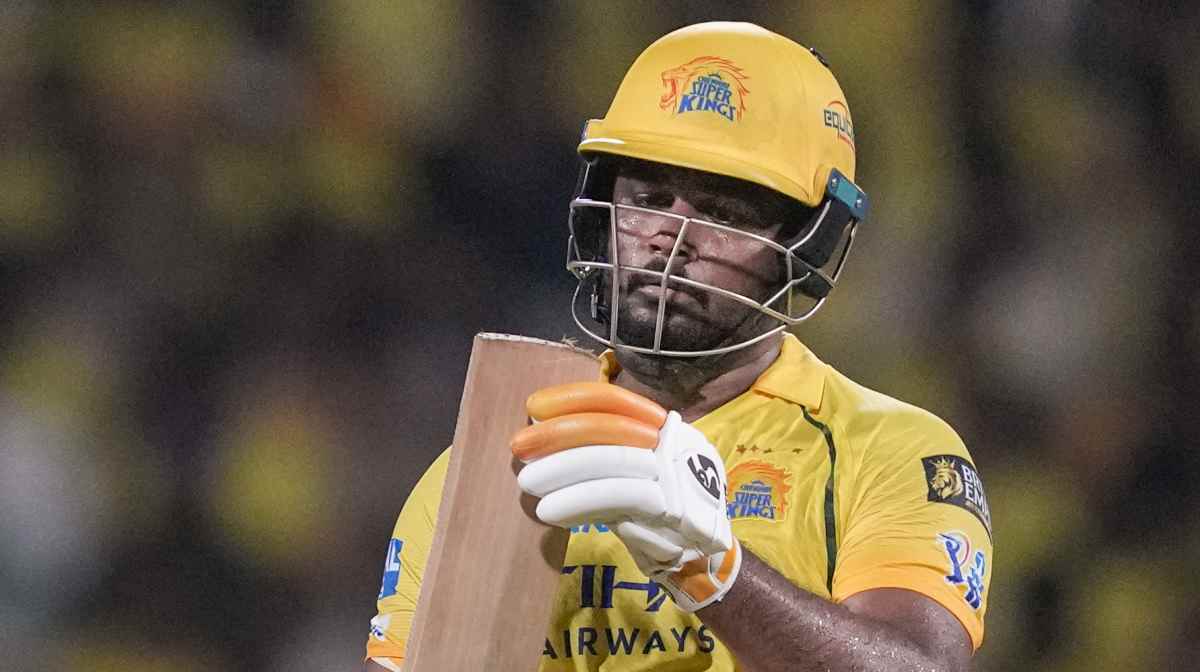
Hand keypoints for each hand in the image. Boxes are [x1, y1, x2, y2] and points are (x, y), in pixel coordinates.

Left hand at [510, 382, 740, 610]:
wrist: (702, 558)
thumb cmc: (656, 513)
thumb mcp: (635, 473)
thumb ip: (602, 454)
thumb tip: (543, 436)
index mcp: (665, 426)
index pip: (614, 400)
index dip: (571, 399)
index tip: (533, 408)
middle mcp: (674, 443)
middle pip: (608, 426)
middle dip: (557, 434)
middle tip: (518, 446)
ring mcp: (677, 474)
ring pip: (610, 461)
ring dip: (561, 471)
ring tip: (527, 482)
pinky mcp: (672, 508)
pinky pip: (617, 498)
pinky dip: (578, 502)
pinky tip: (551, 510)